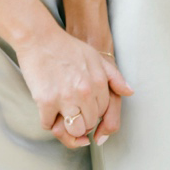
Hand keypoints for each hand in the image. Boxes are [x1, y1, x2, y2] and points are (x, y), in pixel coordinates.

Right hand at [16, 26, 132, 148]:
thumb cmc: (67, 48)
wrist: (40, 39)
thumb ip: (114, 77)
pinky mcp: (46, 102)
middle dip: (81, 122)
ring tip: (62, 115)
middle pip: (88, 124)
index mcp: (99, 83)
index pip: (102, 112)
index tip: (83, 107)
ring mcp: (66, 98)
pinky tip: (47, 109)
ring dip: (67, 127)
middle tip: (71, 112)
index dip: (92, 112)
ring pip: (73, 130)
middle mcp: (85, 92)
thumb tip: (129, 92)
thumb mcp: (96, 58)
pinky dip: (48, 120)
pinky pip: (49, 125)